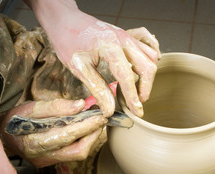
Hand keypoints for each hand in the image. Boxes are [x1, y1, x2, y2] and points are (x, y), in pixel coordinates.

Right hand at [0, 99, 106, 166]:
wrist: (3, 136)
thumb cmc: (16, 119)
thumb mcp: (31, 107)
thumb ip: (56, 107)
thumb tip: (81, 105)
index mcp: (33, 143)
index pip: (66, 136)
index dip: (85, 126)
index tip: (100, 115)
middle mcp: (43, 157)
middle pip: (77, 151)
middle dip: (93, 134)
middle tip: (102, 118)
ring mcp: (49, 162)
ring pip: (78, 154)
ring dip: (91, 137)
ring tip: (95, 120)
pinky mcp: (53, 162)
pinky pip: (73, 153)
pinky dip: (83, 140)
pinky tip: (86, 127)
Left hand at [27, 0, 160, 116]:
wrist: (64, 19)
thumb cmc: (68, 40)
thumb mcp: (78, 67)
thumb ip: (97, 88)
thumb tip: (109, 109)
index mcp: (110, 47)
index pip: (128, 77)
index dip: (134, 97)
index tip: (137, 112)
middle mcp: (123, 39)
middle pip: (147, 66)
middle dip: (146, 88)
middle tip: (137, 103)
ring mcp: (127, 35)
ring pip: (151, 57)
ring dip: (147, 76)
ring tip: (136, 90)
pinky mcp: (127, 35)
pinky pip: (147, 47)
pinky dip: (148, 61)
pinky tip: (139, 71)